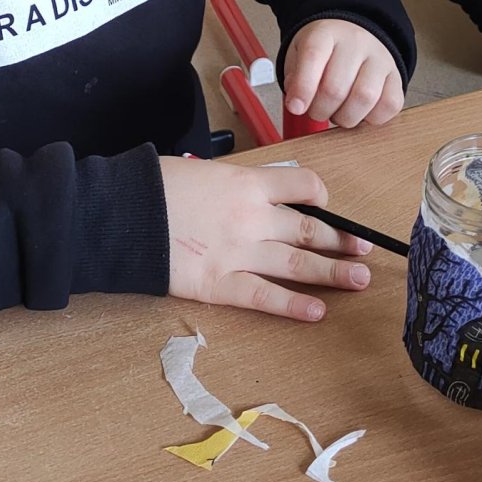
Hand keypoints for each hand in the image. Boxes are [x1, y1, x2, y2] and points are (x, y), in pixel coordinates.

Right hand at [160, 158, 371, 320]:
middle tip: (363, 250)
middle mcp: (253, 218)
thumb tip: (251, 196)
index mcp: (247, 183)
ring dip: (333, 273)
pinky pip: (265, 297)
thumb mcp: (201, 170)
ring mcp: (239, 254)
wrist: (118, 214)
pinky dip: (294, 305)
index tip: (325, 207)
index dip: (319, 197)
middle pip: (309, 229)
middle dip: (340, 240)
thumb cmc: (152, 186)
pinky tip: (317, 311)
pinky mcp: (219, 285)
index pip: (303, 186)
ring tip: (360, 280)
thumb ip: (233, 185)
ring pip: (298, 264)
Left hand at [284, 20, 404, 128]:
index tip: (295, 107)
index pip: (313, 56)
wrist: (355, 37)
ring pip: (364, 98)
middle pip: (336, 87)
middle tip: (316, 111)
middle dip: (320, 110)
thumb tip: (297, 104)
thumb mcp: (298, 55)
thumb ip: (294, 78)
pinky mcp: (397, 77)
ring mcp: (380, 58)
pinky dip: (371, 119)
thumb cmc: (325, 52)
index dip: (302, 88)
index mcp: (325, 33)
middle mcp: (356, 42)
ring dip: (345, 117)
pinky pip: (389, 105)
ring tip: (337, 113)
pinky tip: (359, 113)